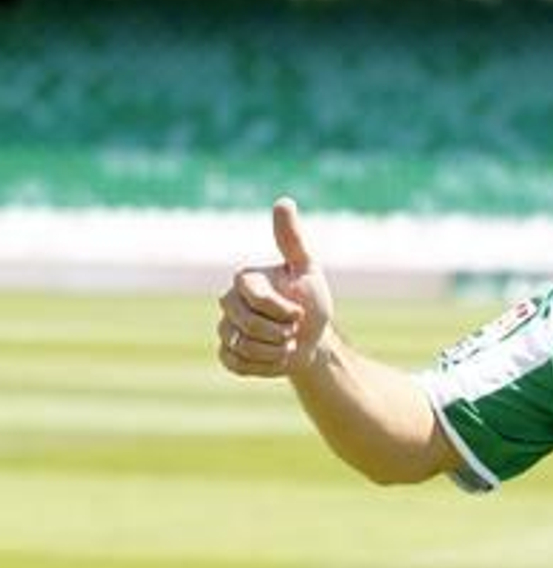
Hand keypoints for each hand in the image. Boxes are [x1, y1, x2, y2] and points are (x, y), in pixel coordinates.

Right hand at [216, 197, 335, 377]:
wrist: (313, 339)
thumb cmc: (311, 300)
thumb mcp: (308, 269)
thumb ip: (292, 239)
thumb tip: (282, 201)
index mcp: (245, 279)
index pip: (256, 298)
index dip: (283, 310)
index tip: (299, 311)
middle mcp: (228, 302)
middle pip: (247, 325)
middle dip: (280, 332)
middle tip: (294, 329)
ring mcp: (224, 328)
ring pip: (242, 347)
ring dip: (275, 351)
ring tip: (287, 344)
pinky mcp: (225, 353)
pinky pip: (236, 364)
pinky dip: (264, 366)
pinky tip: (275, 357)